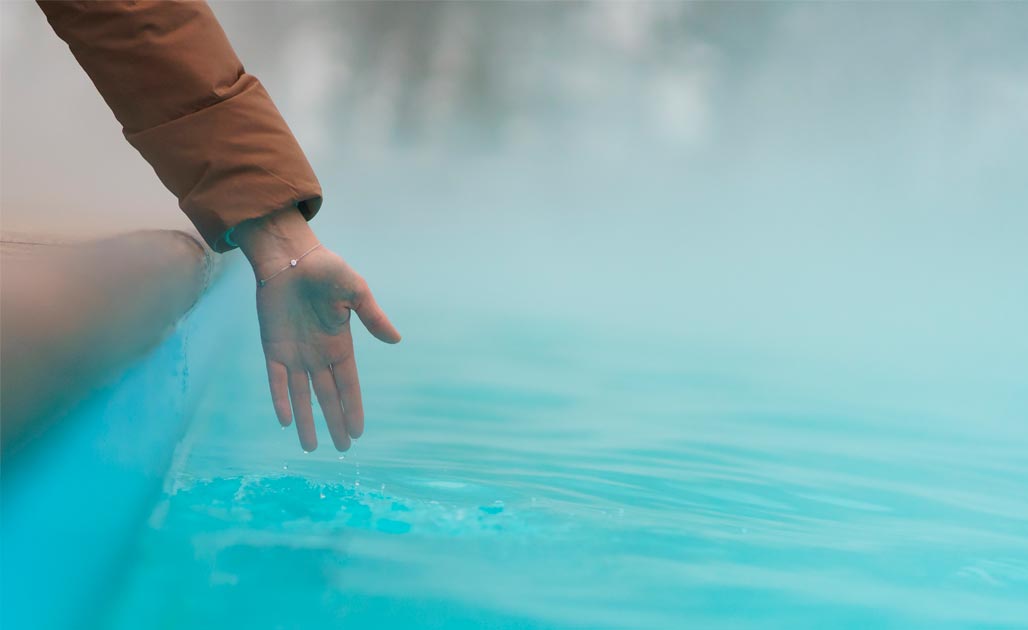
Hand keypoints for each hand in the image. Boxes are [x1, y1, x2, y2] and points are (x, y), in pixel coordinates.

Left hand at [235, 208, 400, 451]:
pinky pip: (276, 380)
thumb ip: (373, 317)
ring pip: (302, 395)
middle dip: (334, 422)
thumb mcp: (356, 291)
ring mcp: (294, 353)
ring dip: (305, 420)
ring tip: (310, 447)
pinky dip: (280, 399)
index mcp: (340, 344)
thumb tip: (396, 340)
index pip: (348, 384)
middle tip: (341, 449)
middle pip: (327, 396)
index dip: (353, 408)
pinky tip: (283, 421)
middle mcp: (318, 355)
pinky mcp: (272, 347)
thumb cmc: (325, 269)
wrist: (289, 256)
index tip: (358, 432)